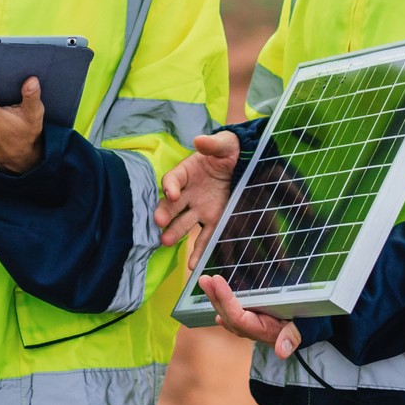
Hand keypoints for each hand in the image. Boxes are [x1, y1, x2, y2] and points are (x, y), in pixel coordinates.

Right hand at [154, 131, 240, 269]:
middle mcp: (188, 193)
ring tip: (166, 241)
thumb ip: (212, 144)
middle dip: (165, 213)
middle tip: (159, 222)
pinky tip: (193, 265)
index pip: (173, 179)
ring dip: (175, 232)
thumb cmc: (229, 150)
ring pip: (184, 222)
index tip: (172, 193)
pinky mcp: (213, 220)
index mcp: (187, 172)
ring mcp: (199, 208)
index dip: (170, 186)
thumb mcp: (224, 144)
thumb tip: (199, 139)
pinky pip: (204, 237)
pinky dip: (199, 250)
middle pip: (172, 205)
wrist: (245, 161)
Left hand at [200, 274, 302, 358]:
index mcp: (262, 330)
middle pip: (228, 315)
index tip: (218, 281)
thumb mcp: (303, 328)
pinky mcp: (251, 319)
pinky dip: (223, 303)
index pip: (238, 317)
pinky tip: (215, 295)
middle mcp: (252, 330)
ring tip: (205, 281)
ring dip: (215, 298)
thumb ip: (292, 338)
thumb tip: (282, 351)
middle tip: (204, 279)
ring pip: (227, 313)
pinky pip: (232, 312)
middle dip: (216, 297)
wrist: (309, 329)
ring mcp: (250, 326)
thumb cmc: (307, 324)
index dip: (226, 300)